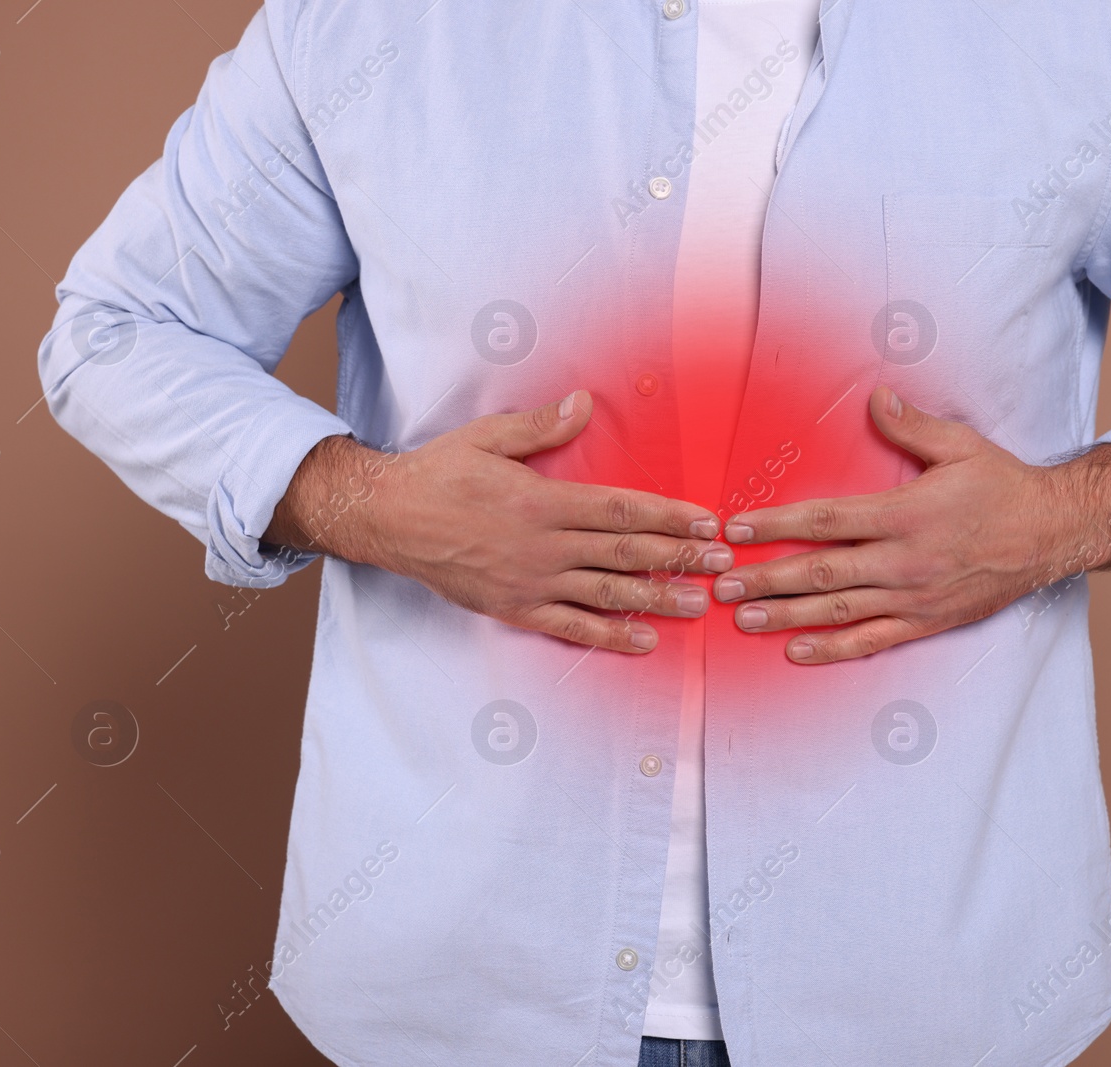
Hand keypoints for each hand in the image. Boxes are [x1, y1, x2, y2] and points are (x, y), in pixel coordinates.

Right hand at [261, 390, 732, 652]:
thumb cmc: (438, 472)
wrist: (387, 519)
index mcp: (543, 500)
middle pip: (626, 553)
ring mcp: (531, 581)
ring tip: (699, 603)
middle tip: (723, 564)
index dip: (670, 517)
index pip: (622, 509)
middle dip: (679, 558)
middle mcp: (544, 545)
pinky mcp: (515, 608)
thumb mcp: (487, 437)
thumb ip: (541, 426)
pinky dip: (609, 636)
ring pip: (607, 593)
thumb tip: (585, 403)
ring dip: (657, 598)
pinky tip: (643, 641)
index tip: (706, 522)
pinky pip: (571, 627)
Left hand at [710, 386, 1110, 663]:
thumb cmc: (1004, 486)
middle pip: (820, 571)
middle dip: (766, 577)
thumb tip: (876, 397)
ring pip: (838, 610)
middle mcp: (904, 560)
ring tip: (743, 618)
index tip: (736, 528)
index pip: (826, 520)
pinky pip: (871, 640)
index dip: (776, 525)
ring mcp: (913, 596)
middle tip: (720, 583)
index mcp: (905, 513)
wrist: (1055, 534)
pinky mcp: (926, 621)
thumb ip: (912, 426)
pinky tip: (796, 652)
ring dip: (786, 615)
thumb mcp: (961, 446)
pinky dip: (832, 649)